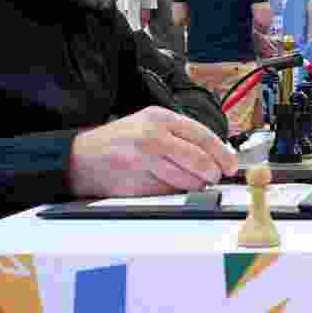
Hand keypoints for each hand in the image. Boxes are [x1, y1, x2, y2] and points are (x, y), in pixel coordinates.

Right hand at [68, 106, 238, 198]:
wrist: (80, 157)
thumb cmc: (119, 141)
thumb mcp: (149, 123)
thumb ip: (181, 135)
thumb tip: (216, 153)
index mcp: (159, 118)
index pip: (203, 136)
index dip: (222, 153)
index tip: (231, 165)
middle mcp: (152, 137)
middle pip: (199, 161)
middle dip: (211, 174)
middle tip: (212, 177)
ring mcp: (143, 162)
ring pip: (187, 181)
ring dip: (193, 186)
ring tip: (184, 180)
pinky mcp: (136, 184)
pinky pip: (168, 194)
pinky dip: (172, 194)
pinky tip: (162, 184)